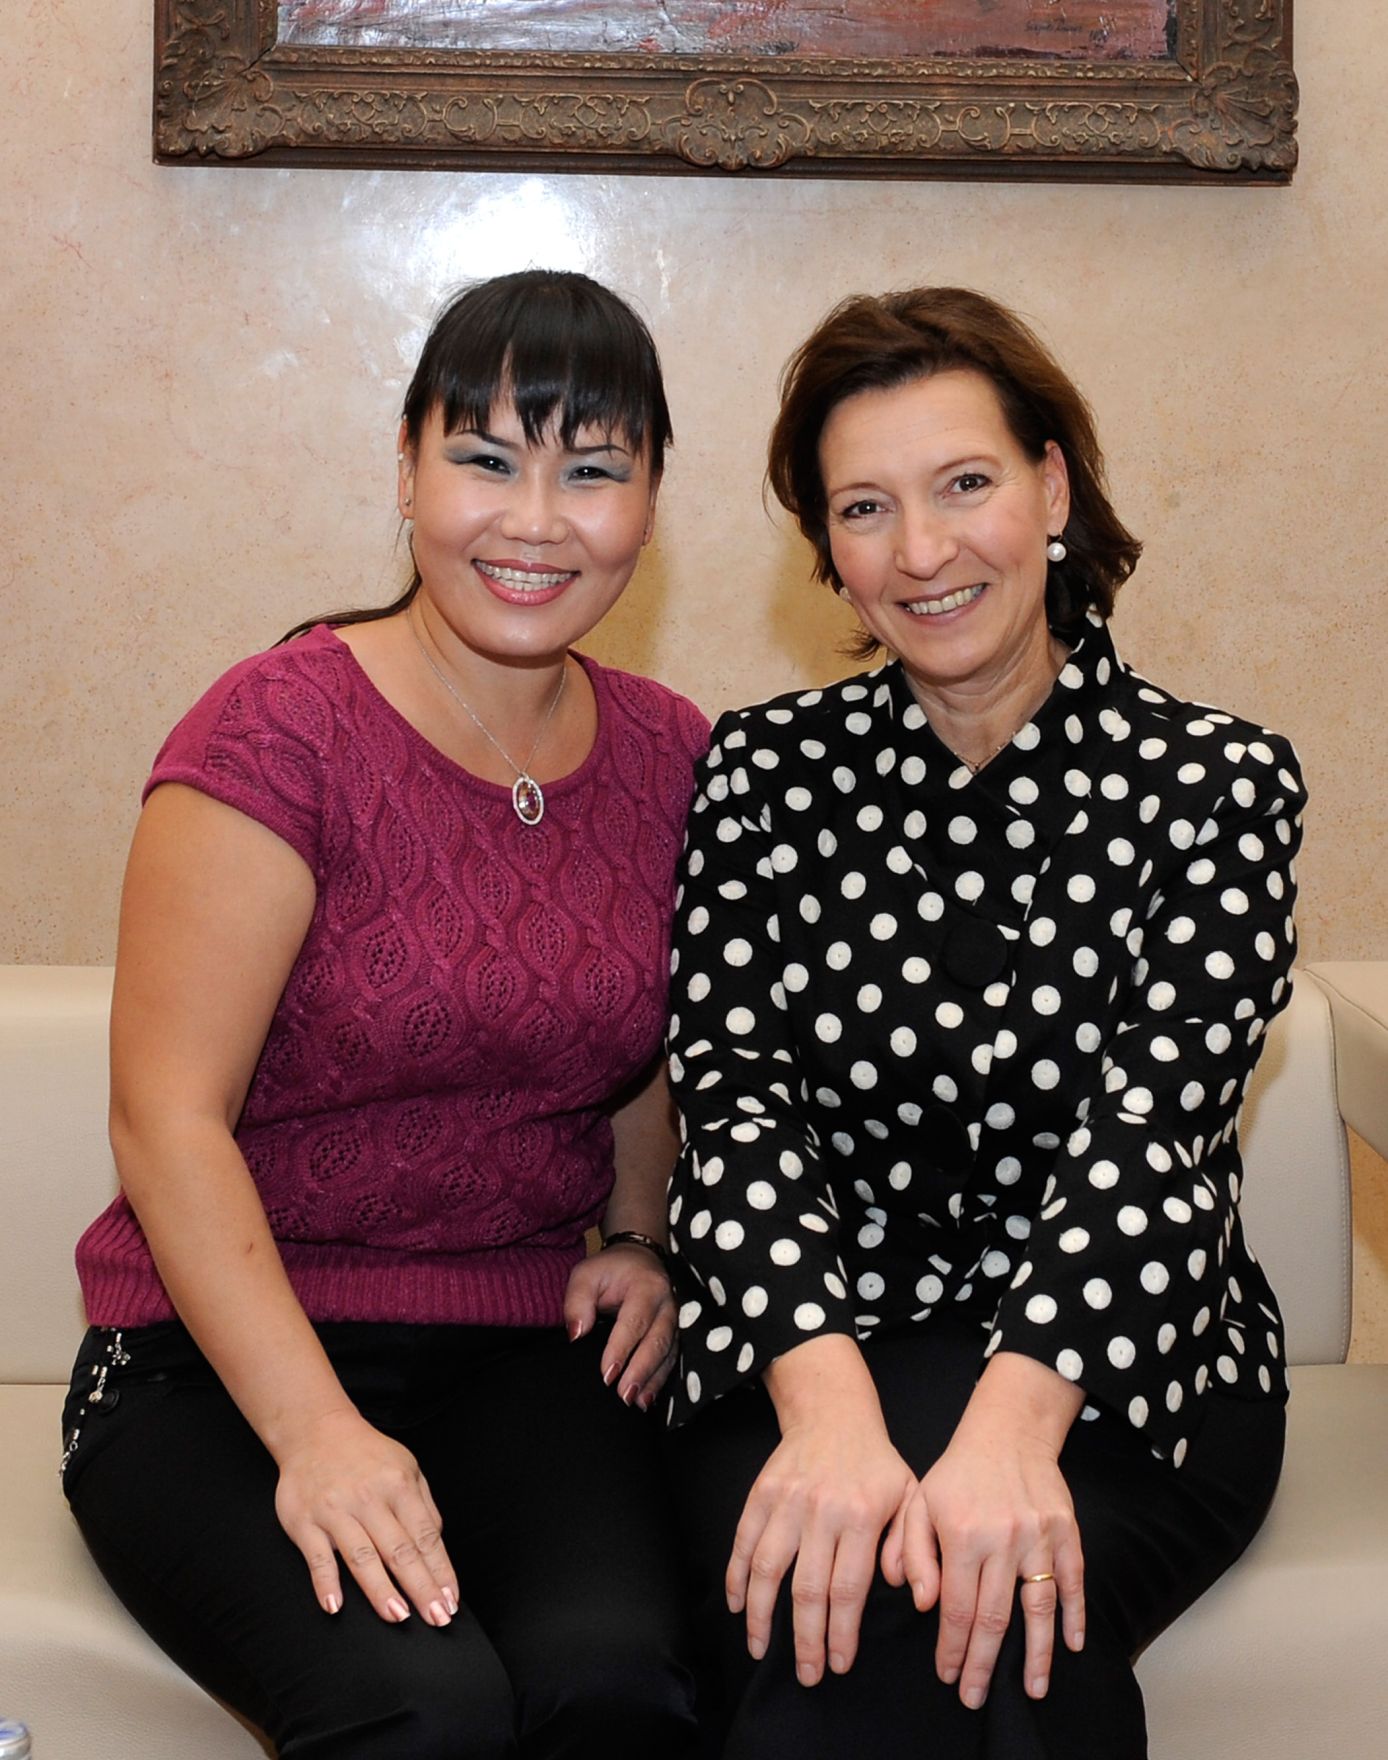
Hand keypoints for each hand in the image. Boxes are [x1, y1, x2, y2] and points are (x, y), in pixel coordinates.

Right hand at [273, 1408, 458, 1624]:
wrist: (315, 1432)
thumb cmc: (367, 1456)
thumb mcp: (406, 1467)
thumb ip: (424, 1505)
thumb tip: (436, 1543)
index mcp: (399, 1485)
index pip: (425, 1536)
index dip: (440, 1571)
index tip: (450, 1601)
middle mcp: (369, 1498)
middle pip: (399, 1550)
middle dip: (420, 1587)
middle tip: (436, 1618)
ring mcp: (335, 1511)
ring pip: (362, 1556)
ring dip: (381, 1589)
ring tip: (398, 1616)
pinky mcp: (305, 1522)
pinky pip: (317, 1556)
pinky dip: (325, 1582)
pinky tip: (336, 1606)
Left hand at [563, 1243, 675, 1408]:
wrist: (639, 1259)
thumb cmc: (609, 1269)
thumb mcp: (585, 1274)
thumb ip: (577, 1301)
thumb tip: (576, 1335)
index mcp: (646, 1286)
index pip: (635, 1321)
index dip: (622, 1349)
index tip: (607, 1374)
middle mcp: (666, 1304)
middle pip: (657, 1341)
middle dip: (641, 1371)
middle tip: (623, 1396)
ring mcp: (674, 1320)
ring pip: (668, 1353)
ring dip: (652, 1380)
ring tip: (636, 1403)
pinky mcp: (674, 1334)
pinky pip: (671, 1359)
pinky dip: (660, 1380)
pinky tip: (646, 1400)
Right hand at [729, 1416, 917, 1687]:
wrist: (834, 1413)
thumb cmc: (877, 1464)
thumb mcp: (912, 1498)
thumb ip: (914, 1548)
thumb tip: (918, 1596)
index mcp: (863, 1516)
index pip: (848, 1589)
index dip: (841, 1632)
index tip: (839, 1665)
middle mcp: (822, 1510)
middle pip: (808, 1589)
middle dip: (806, 1639)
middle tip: (807, 1675)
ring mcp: (787, 1501)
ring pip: (768, 1569)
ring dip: (762, 1616)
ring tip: (761, 1650)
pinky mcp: (762, 1492)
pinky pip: (743, 1541)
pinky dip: (736, 1576)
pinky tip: (738, 1606)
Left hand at [882, 1390, 1084, 1709]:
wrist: (1007, 1431)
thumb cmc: (956, 1472)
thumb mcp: (920, 1502)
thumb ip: (912, 1552)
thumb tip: (922, 1603)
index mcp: (963, 1535)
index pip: (957, 1608)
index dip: (952, 1648)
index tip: (948, 1675)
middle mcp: (1003, 1540)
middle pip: (995, 1618)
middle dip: (984, 1664)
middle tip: (976, 1698)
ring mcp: (1039, 1537)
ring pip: (1039, 1608)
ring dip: (1035, 1655)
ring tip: (1031, 1690)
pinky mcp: (1066, 1532)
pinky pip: (1073, 1582)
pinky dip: (1075, 1616)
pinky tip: (1071, 1646)